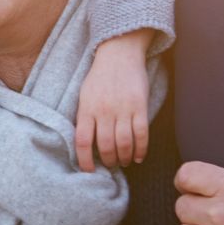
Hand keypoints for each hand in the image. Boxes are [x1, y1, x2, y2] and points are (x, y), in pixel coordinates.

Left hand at [75, 29, 151, 171]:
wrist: (119, 54)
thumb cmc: (99, 77)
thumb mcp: (84, 95)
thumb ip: (84, 117)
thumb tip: (84, 143)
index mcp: (86, 108)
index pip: (82, 141)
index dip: (85, 160)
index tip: (89, 170)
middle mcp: (104, 111)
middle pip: (105, 145)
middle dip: (109, 160)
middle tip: (111, 165)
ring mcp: (123, 109)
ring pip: (124, 143)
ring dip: (124, 157)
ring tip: (124, 162)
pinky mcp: (139, 106)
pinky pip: (141, 134)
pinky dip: (141, 149)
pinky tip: (139, 157)